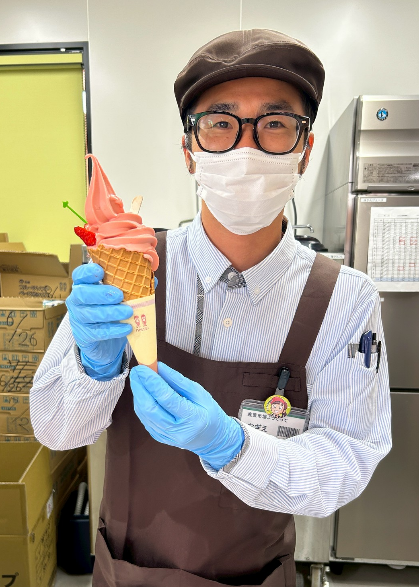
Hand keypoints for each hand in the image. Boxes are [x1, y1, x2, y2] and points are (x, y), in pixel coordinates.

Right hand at [66, 263, 132, 379]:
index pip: (80, 275)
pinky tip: (127, 328)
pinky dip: (114, 330)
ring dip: (111, 312)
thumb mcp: (121, 299)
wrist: (105, 345)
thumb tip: (153, 280)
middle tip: (119, 295)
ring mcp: (78, 319)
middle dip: (101, 293)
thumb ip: (133, 288)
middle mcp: (77, 301)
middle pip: (82, 294)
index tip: (101, 271)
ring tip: (129, 312)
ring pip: (90, 314)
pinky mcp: (84, 336)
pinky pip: (98, 332)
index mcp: (84, 286)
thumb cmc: (112, 315)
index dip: (88, 272)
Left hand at [130, 362, 244, 469]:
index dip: (152, 382)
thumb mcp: (199, 392)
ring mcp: (166, 437)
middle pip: (151, 408)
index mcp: (192, 418)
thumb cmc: (209, 412)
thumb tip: (159, 367)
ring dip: (138, 394)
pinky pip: (145, 419)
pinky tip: (143, 392)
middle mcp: (177, 431)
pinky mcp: (159, 437)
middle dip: (140, 387)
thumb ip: (178, 380)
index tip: (143, 368)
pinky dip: (141, 404)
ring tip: (139, 379)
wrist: (211, 438)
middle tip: (136, 371)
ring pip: (144, 414)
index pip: (167, 398)